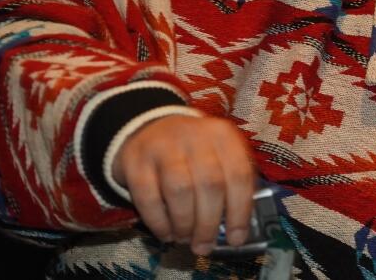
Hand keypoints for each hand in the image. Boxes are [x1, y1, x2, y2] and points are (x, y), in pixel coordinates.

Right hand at [112, 115, 255, 255]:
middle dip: (208, 223)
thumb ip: (230, 185)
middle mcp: (196, 136)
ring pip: (180, 190)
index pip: (239, 174)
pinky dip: (159, 222)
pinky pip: (148, 196)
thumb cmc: (194, 152)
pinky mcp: (136, 160)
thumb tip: (236, 229)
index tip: (235, 239)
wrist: (150, 129)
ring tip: (185, 239)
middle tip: (204, 246)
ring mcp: (164, 146)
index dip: (240, 211)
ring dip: (184, 223)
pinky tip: (166, 234)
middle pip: (210, 184)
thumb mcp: (218, 156)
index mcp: (223, 136)